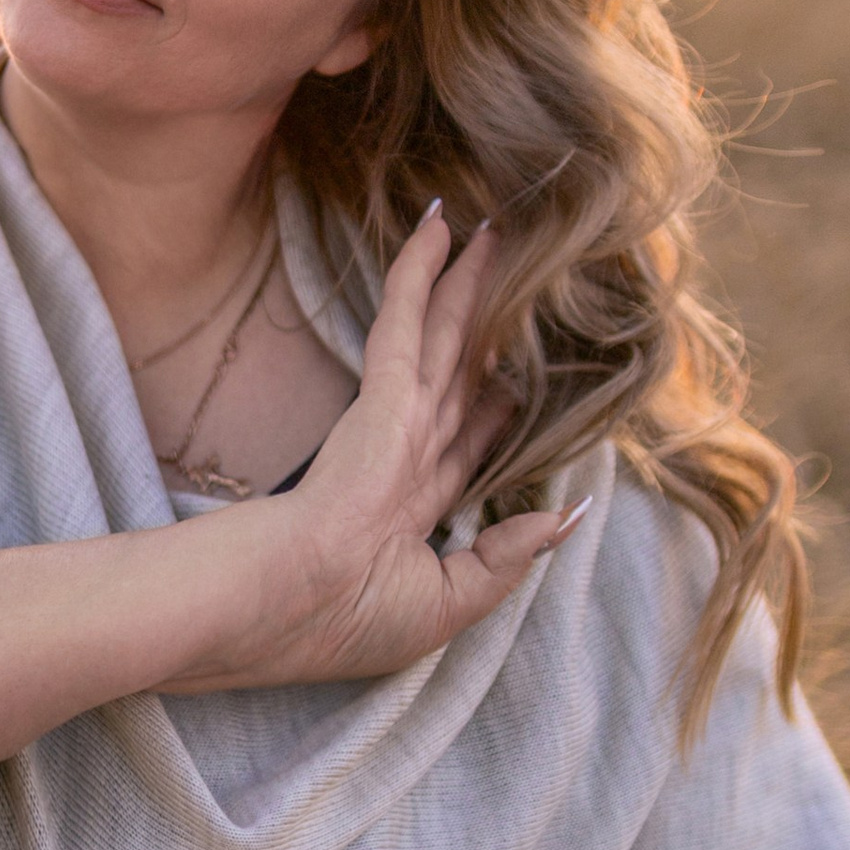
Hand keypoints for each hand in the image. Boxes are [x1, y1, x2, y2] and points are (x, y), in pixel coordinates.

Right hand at [179, 208, 584, 691]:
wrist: (281, 604)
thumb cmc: (341, 620)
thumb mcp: (444, 604)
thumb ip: (507, 559)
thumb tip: (568, 515)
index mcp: (414, 505)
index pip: (465, 442)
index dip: (494, 407)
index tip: (518, 376)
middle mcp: (408, 452)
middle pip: (460, 372)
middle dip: (485, 323)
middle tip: (510, 269)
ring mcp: (394, 420)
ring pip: (442, 333)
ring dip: (466, 280)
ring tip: (489, 229)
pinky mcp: (380, 397)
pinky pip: (406, 321)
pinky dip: (421, 273)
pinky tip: (437, 229)